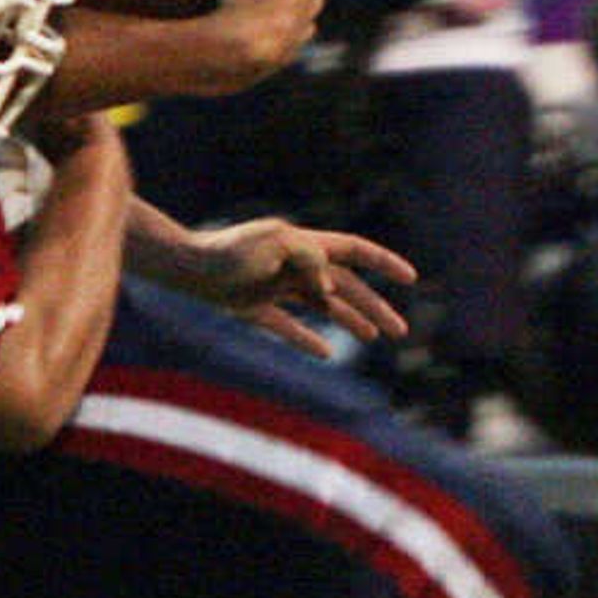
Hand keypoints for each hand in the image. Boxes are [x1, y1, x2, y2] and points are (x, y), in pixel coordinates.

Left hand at [176, 218, 415, 355]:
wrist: (186, 266)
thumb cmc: (228, 252)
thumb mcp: (274, 243)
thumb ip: (307, 258)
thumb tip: (329, 288)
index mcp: (304, 245)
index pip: (354, 251)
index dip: (383, 264)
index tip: (411, 278)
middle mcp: (294, 265)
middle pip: (345, 286)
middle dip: (375, 307)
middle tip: (400, 331)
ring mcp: (275, 286)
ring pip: (322, 306)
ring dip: (349, 320)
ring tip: (372, 337)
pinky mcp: (253, 306)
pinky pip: (287, 326)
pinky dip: (307, 339)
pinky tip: (325, 354)